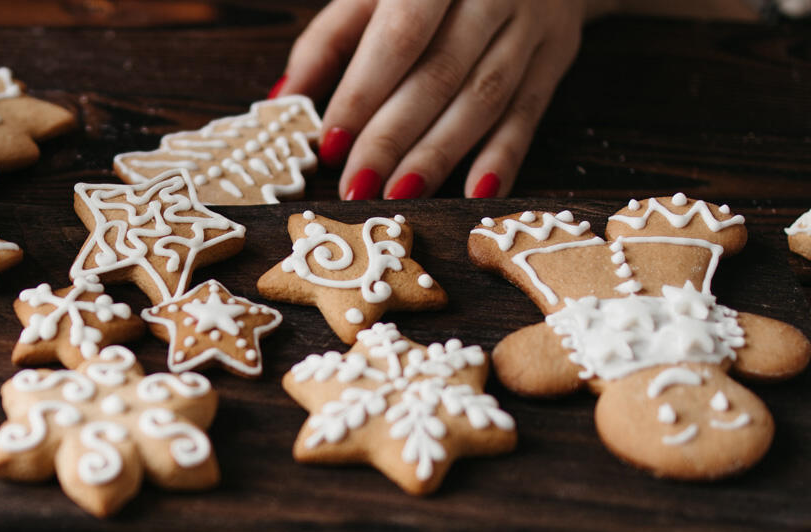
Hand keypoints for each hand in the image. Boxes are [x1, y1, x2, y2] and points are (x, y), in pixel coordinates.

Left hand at [276, 0, 616, 198]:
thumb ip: (329, 41)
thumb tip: (287, 99)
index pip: (399, 37)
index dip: (363, 94)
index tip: (330, 144)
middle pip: (441, 73)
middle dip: (394, 137)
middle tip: (357, 186)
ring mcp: (532, 23)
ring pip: (485, 98)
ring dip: (440, 155)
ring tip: (400, 196)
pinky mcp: (556, 55)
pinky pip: (530, 114)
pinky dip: (503, 159)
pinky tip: (476, 194)